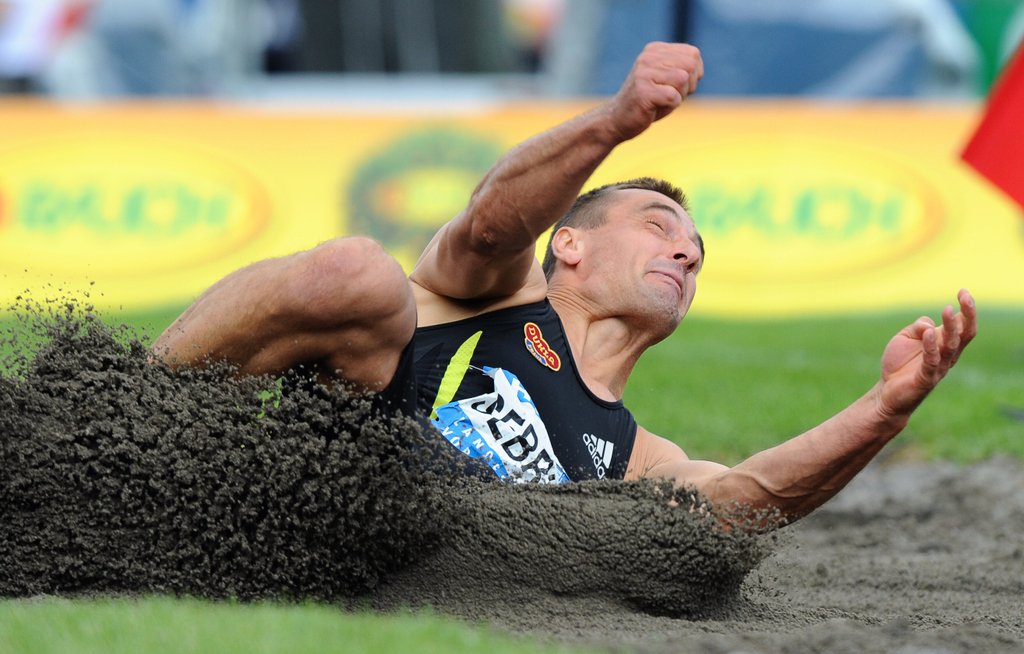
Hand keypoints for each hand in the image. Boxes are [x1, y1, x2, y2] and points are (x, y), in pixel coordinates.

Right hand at [607, 42, 703, 140]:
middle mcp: (648, 56)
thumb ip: (682, 69)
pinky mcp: (643, 90)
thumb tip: (698, 69)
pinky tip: (654, 108)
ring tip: (660, 101)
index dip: (694, 74)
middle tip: (670, 96)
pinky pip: (673, 97)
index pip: (693, 54)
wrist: (617, 120)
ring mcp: (644, 72)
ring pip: (683, 79)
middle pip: (690, 65)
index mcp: (655, 50)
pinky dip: (670, 107)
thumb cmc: (648, 102)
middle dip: (688, 86)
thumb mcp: (666, 80)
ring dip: (679, 97)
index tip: (676, 86)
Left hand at [876, 289, 976, 420]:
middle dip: (968, 314)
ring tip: (947, 310)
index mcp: (944, 343)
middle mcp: (947, 354)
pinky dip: (930, 347)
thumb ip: (918, 327)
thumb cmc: (899, 363)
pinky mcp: (926, 378)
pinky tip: (928, 334)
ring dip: (950, 327)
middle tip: (965, 297)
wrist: (887, 391)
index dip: (966, 309)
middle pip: (964, 334)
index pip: (963, 325)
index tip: (963, 291)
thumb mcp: (905, 337)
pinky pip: (932, 362)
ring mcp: (939, 367)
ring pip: (951, 345)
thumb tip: (928, 323)